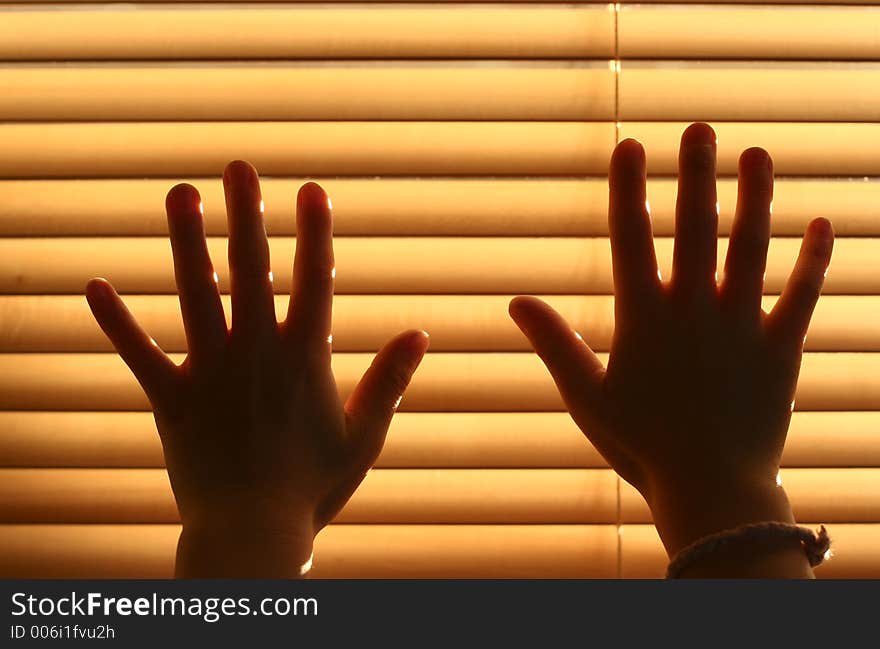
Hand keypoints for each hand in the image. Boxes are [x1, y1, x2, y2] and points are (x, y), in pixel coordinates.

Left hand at [86, 161, 429, 576]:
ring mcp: (209, 372)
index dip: (315, 232)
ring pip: (194, 295)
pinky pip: (138, 354)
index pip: (316, 280)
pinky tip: (95, 284)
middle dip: (246, 214)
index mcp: (304, 358)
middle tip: (237, 166)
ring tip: (178, 194)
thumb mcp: (364, 435)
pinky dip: (115, 320)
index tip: (311, 189)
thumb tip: (420, 333)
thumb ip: (389, 381)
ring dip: (186, 241)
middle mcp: (255, 353)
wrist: (253, 535)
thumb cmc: (315, 488)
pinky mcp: (170, 400)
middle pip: (250, 270)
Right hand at [509, 123, 833, 574]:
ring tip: (757, 154)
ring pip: (751, 249)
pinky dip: (813, 258)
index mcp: (644, 319)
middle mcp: (694, 311)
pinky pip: (801, 295)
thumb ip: (553, 343)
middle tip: (699, 128)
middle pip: (694, 229)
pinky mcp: (779, 348)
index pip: (632, 239)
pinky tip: (821, 220)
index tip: (631, 147)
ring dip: (754, 199)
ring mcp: (741, 326)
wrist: (710, 489)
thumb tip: (515, 300)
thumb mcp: (586, 395)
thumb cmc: (640, 445)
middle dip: (695, 175)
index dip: (629, 189)